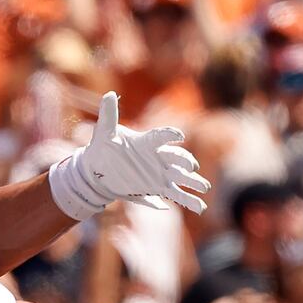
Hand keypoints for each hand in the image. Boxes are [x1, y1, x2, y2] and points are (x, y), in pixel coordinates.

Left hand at [47, 92, 211, 217]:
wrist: (98, 171)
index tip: (178, 136)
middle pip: (176, 158)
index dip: (169, 135)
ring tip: (204, 188)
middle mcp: (157, 157)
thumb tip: (107, 94)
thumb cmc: (102, 149)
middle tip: (192, 167)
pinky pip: (176, 194)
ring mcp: (159, 173)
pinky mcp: (157, 187)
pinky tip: (200, 207)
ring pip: (181, 177)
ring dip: (193, 182)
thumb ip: (108, 115)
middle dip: (186, 161)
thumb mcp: (103, 133)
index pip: (160, 137)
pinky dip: (188, 200)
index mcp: (146, 142)